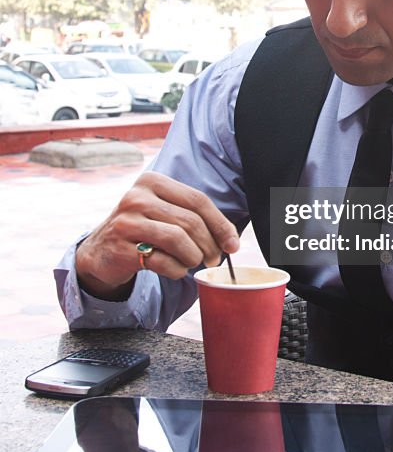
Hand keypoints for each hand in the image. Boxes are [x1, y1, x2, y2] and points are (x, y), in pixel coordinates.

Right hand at [75, 171, 239, 299]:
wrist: (100, 250)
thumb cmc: (143, 229)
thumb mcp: (163, 211)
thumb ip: (193, 217)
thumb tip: (232, 240)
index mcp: (152, 181)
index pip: (198, 200)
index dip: (220, 224)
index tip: (233, 244)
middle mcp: (137, 197)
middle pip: (190, 222)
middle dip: (210, 245)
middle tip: (214, 259)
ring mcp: (126, 221)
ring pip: (178, 240)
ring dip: (193, 257)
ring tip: (193, 262)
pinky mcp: (120, 247)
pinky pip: (161, 261)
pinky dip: (176, 270)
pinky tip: (176, 270)